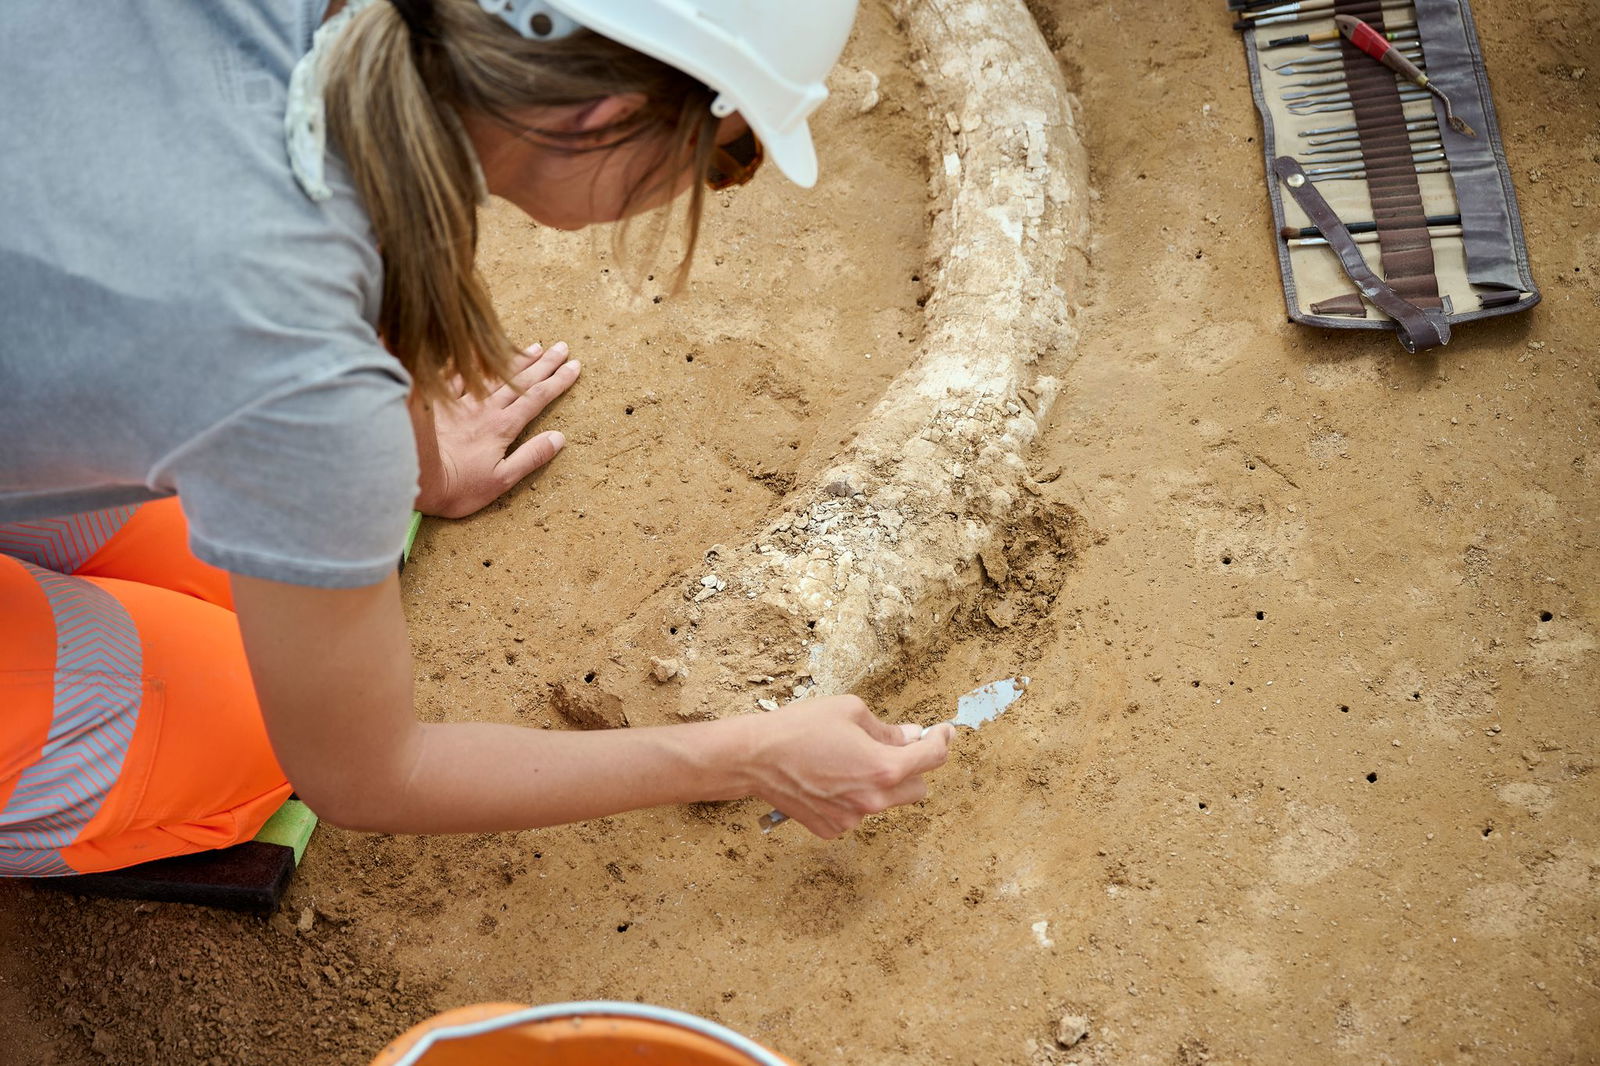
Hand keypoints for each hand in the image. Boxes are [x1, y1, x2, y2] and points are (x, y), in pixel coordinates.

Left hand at [413, 342, 580, 518]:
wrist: (410, 475)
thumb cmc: (456, 487)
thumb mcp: (501, 481)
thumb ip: (530, 457)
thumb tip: (559, 438)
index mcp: (502, 427)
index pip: (537, 399)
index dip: (558, 382)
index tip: (574, 367)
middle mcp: (484, 408)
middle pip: (520, 381)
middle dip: (544, 364)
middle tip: (562, 348)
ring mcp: (460, 401)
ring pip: (493, 373)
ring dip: (516, 359)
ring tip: (535, 346)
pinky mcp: (437, 399)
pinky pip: (457, 372)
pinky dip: (472, 359)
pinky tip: (480, 349)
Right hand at [743, 695, 954, 838]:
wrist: (755, 758)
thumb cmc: (800, 728)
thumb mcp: (850, 711)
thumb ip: (887, 729)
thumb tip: (910, 737)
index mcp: (883, 769)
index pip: (932, 759)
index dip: (941, 741)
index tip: (942, 732)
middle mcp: (872, 801)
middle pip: (917, 789)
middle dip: (912, 767)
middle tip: (893, 747)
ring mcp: (851, 819)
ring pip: (885, 802)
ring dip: (879, 784)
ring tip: (848, 761)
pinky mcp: (831, 829)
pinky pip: (857, 813)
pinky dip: (853, 797)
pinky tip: (830, 779)